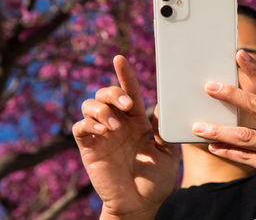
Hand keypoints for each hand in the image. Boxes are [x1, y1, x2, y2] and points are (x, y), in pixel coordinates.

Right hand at [72, 55, 178, 218]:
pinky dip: (88, 123)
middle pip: (106, 93)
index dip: (124, 75)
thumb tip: (162, 104)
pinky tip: (102, 130)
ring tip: (114, 126)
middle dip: (113, 92)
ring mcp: (102, 134)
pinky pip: (80, 127)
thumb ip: (162, 129)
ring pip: (90, 105)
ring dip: (101, 109)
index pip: (129, 92)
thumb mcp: (166, 152)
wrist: (141, 203)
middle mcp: (118, 123)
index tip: (120, 59)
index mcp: (137, 121)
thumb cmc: (156, 179)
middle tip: (126, 104)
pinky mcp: (90, 147)